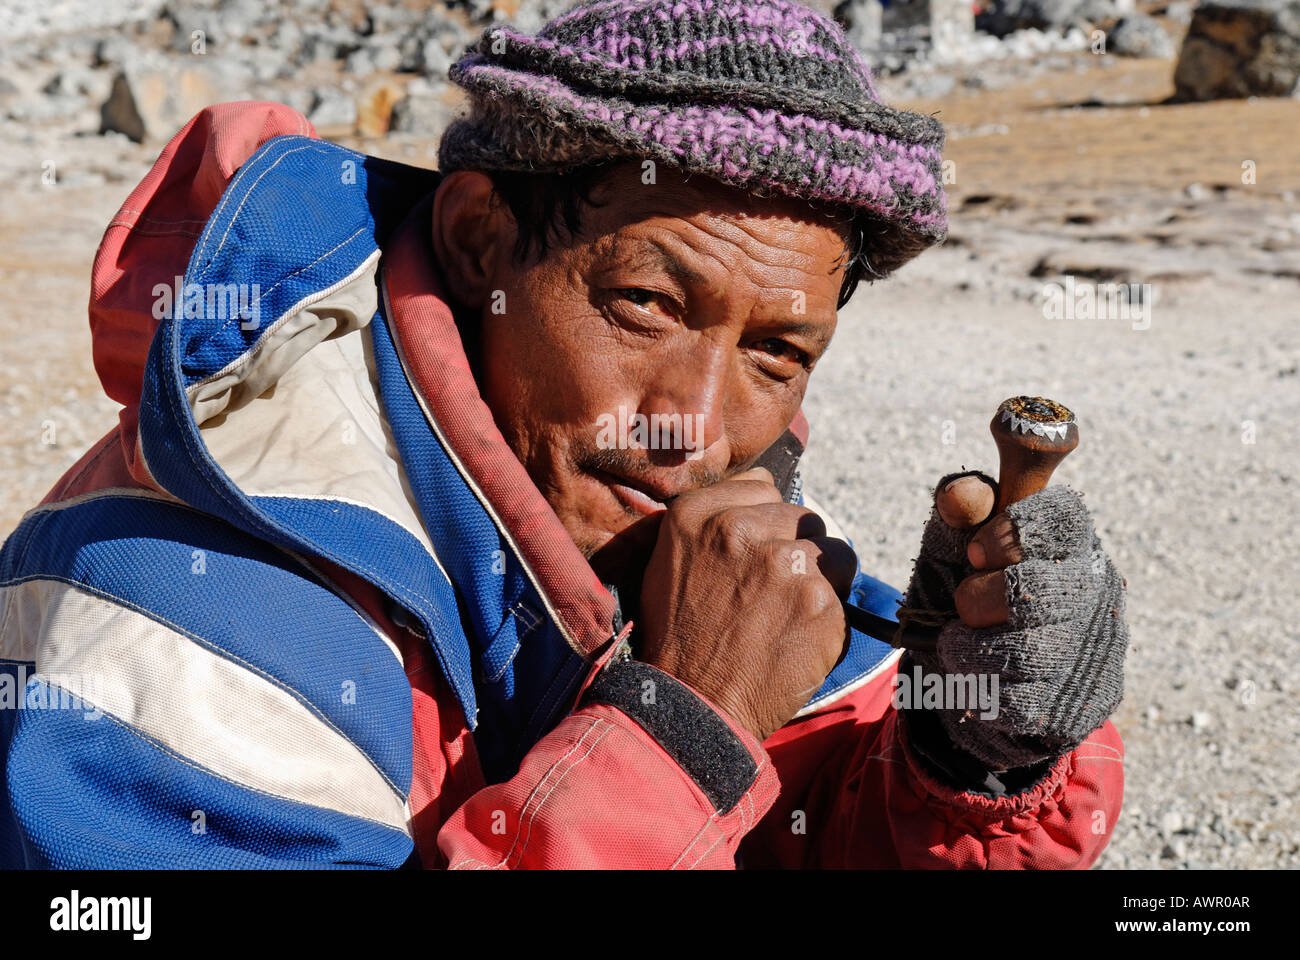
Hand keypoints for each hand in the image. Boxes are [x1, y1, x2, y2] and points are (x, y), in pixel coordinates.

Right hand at [639, 467, 856, 740]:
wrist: (693, 707)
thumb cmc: (679, 639)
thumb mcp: (668, 562)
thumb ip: (711, 520)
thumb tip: (764, 490)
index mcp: (696, 513)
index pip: (764, 488)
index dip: (767, 523)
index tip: (756, 552)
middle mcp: (739, 528)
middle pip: (803, 517)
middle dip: (797, 550)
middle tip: (772, 592)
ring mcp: (782, 562)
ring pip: (834, 552)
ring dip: (821, 580)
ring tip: (788, 616)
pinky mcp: (817, 601)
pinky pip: (843, 596)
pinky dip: (828, 619)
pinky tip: (797, 640)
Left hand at [900, 471, 1128, 770]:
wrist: (988, 682)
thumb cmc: (976, 598)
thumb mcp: (958, 549)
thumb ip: (958, 516)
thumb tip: (957, 496)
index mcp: (1070, 543)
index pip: (1061, 517)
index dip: (1010, 532)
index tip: (974, 553)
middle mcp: (1094, 592)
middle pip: (1033, 589)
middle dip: (977, 600)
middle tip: (963, 606)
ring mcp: (1093, 649)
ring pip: (1027, 652)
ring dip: (971, 652)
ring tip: (955, 647)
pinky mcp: (1081, 703)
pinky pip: (1019, 701)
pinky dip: (981, 693)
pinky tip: (975, 682)